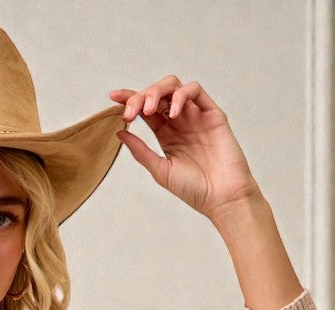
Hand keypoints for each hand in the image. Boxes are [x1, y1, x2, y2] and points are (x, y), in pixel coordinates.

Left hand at [108, 76, 261, 222]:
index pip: (145, 109)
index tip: (113, 98)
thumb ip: (140, 151)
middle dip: (141, 96)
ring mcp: (196, 115)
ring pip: (175, 87)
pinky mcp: (212, 113)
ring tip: (150, 109)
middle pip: (157, 94)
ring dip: (158, 92)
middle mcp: (180, 121)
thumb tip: (119, 132)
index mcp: (166, 134)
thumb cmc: (193, 189)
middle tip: (131, 112)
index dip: (129, 99)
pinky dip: (182, 95)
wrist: (221, 197)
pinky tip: (174, 112)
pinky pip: (196, 91)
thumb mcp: (160, 170)